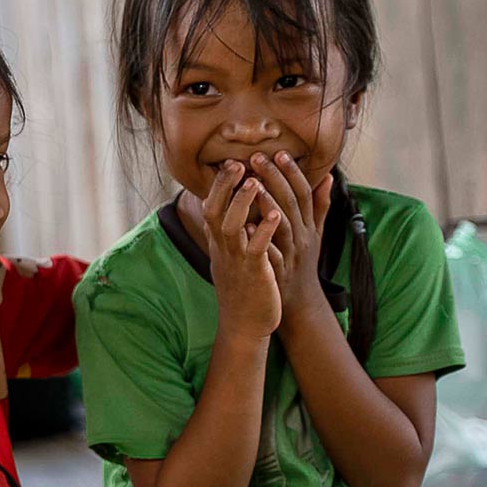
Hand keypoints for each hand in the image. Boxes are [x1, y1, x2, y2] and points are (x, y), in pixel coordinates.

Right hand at [204, 161, 283, 341]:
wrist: (245, 324)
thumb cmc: (246, 285)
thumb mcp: (237, 254)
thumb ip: (240, 229)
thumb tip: (248, 207)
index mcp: (220, 242)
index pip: (212, 206)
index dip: (220, 185)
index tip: (231, 162)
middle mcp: (223, 248)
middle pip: (215, 211)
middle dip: (225, 186)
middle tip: (238, 163)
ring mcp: (236, 260)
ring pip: (231, 227)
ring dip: (242, 204)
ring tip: (255, 182)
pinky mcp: (253, 273)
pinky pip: (256, 249)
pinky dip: (263, 231)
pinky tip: (274, 215)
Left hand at [251, 152, 334, 319]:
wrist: (299, 303)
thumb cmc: (304, 263)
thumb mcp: (316, 234)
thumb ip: (320, 206)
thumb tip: (328, 176)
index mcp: (309, 226)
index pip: (304, 194)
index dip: (293, 173)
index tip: (280, 153)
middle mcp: (303, 238)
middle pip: (292, 204)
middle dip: (276, 179)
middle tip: (258, 157)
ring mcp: (292, 255)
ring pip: (282, 227)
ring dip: (269, 205)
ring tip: (253, 185)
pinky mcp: (279, 273)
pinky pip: (271, 256)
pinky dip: (261, 241)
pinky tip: (247, 227)